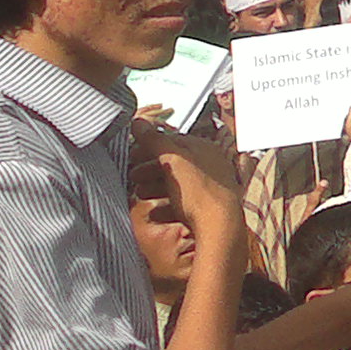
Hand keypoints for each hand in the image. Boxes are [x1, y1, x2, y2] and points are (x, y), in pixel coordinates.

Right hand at [134, 127, 243, 243]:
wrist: (219, 227)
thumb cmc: (198, 191)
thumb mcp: (173, 160)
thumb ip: (154, 141)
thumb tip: (138, 122)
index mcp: (205, 147)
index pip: (172, 141)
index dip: (149, 146)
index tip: (132, 155)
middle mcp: (210, 163)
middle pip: (173, 163)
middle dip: (149, 169)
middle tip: (132, 176)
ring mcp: (210, 185)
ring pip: (177, 181)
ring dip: (155, 185)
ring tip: (139, 193)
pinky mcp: (207, 206)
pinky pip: (182, 200)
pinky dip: (165, 202)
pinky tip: (153, 210)